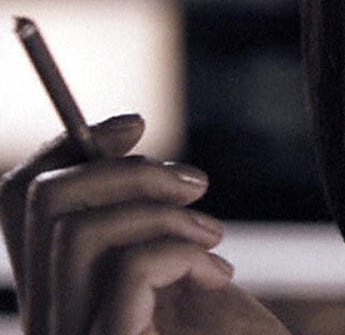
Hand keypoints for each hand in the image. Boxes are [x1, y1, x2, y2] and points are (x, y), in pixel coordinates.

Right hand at [0, 114, 289, 334]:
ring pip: (79, 230)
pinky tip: (219, 275)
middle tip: (196, 184)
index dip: (68, 147)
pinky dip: (180, 251)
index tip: (136, 124)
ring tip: (215, 237)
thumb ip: (140, 211)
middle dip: (126, 170)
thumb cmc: (229, 333)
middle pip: (43, 202)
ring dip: (162, 213)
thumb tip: (121, 131)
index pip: (18, 200)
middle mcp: (49, 319)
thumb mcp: (179, 258)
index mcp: (59, 290)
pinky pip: (127, 269)